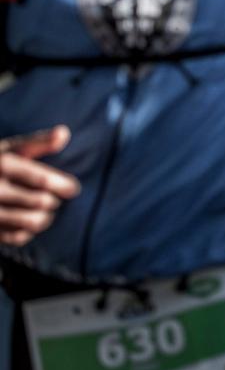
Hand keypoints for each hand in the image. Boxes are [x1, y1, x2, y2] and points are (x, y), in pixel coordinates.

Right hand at [0, 126, 80, 245]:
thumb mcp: (11, 148)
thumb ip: (38, 142)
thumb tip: (64, 133)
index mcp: (3, 164)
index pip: (42, 179)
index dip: (63, 185)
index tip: (72, 189)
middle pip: (41, 201)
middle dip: (53, 201)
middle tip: (53, 200)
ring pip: (33, 221)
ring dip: (45, 218)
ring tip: (45, 212)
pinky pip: (18, 236)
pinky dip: (28, 232)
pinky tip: (27, 222)